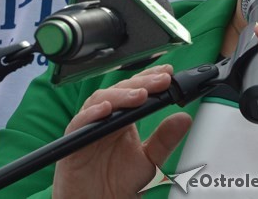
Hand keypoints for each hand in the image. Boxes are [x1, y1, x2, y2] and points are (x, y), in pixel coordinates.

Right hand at [53, 64, 192, 197]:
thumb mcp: (149, 160)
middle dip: (141, 83)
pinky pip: (79, 122)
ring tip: (140, 95)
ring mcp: (88, 128)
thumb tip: (184, 118)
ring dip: (121, 95)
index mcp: (123, 120)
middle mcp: (105, 119)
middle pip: (120, 91)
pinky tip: (107, 110)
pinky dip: (92, 114)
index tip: (168, 72)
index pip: (135, 91)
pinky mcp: (73, 142)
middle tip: (160, 81)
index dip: (150, 78)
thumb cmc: (117, 185)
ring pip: (100, 100)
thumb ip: (165, 139)